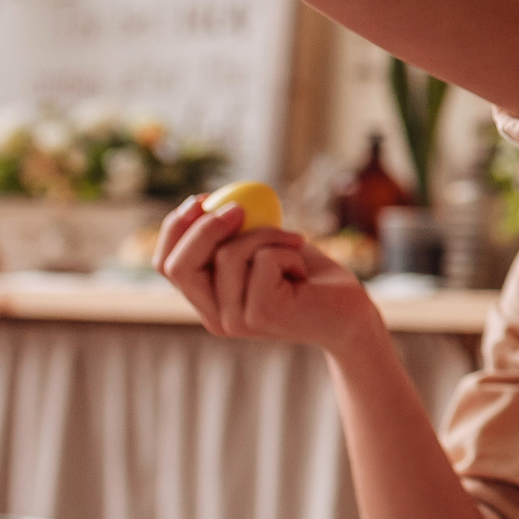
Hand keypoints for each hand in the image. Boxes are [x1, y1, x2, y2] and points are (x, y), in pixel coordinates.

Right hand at [155, 195, 379, 355]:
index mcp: (209, 302)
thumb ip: (234, 234)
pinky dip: (287, 249)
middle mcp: (215, 317)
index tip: (200, 199)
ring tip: (294, 245)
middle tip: (239, 207)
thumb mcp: (265, 247)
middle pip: (178, 265)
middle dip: (204, 226)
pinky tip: (304, 271)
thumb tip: (203, 200)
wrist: (351, 313)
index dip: (174, 229)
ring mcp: (235, 320)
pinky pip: (263, 259)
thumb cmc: (311, 276)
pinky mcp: (260, 314)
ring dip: (266, 234)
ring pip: (228, 254)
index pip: (167, 265)